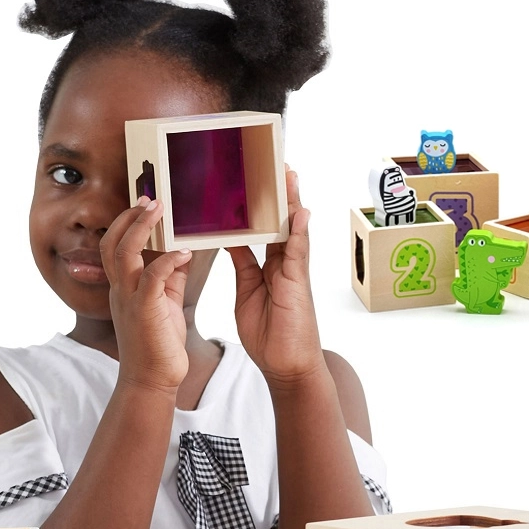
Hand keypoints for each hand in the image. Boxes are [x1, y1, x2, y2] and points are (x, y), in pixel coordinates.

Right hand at [100, 197, 191, 392]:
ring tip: (160, 210)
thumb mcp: (165, 303)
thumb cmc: (159, 344)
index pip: (115, 247)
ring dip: (142, 227)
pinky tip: (185, 252)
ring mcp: (129, 299)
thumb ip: (169, 277)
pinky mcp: (145, 310)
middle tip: (151, 200)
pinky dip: (168, 260)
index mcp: (123, 288)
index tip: (146, 205)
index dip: (128, 223)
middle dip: (130, 217)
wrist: (153, 381)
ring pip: (125, 252)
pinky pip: (152, 276)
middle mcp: (120, 290)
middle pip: (112, 242)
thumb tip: (181, 251)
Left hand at [227, 168, 324, 384]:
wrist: (286, 365)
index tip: (256, 179)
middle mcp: (285, 264)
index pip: (266, 227)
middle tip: (277, 163)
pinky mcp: (298, 283)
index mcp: (271, 266)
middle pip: (283, 221)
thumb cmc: (269, 334)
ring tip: (289, 174)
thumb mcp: (247, 291)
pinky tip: (299, 211)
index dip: (262, 204)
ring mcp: (294, 272)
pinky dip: (298, 232)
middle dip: (280, 194)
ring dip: (292, 202)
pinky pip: (298, 252)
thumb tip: (228, 240)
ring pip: (293, 229)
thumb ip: (243, 264)